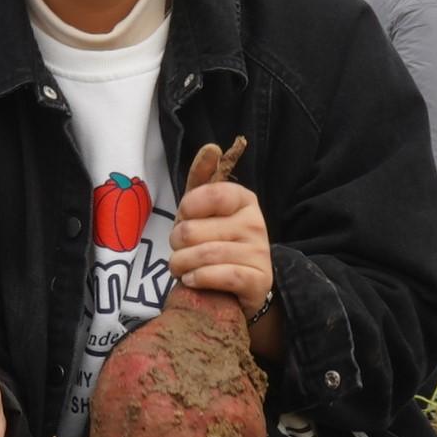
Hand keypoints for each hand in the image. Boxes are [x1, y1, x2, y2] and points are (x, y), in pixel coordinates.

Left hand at [169, 176, 272, 310]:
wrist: (233, 289)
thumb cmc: (212, 243)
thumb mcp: (201, 211)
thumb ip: (202, 178)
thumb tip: (212, 148)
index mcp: (244, 199)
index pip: (209, 194)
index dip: (186, 210)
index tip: (185, 219)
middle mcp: (256, 223)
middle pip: (193, 230)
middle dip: (176, 245)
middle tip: (181, 251)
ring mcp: (260, 253)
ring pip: (204, 255)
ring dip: (181, 265)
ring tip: (183, 268)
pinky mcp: (260, 281)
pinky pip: (221, 276)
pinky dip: (198, 279)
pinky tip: (193, 280)